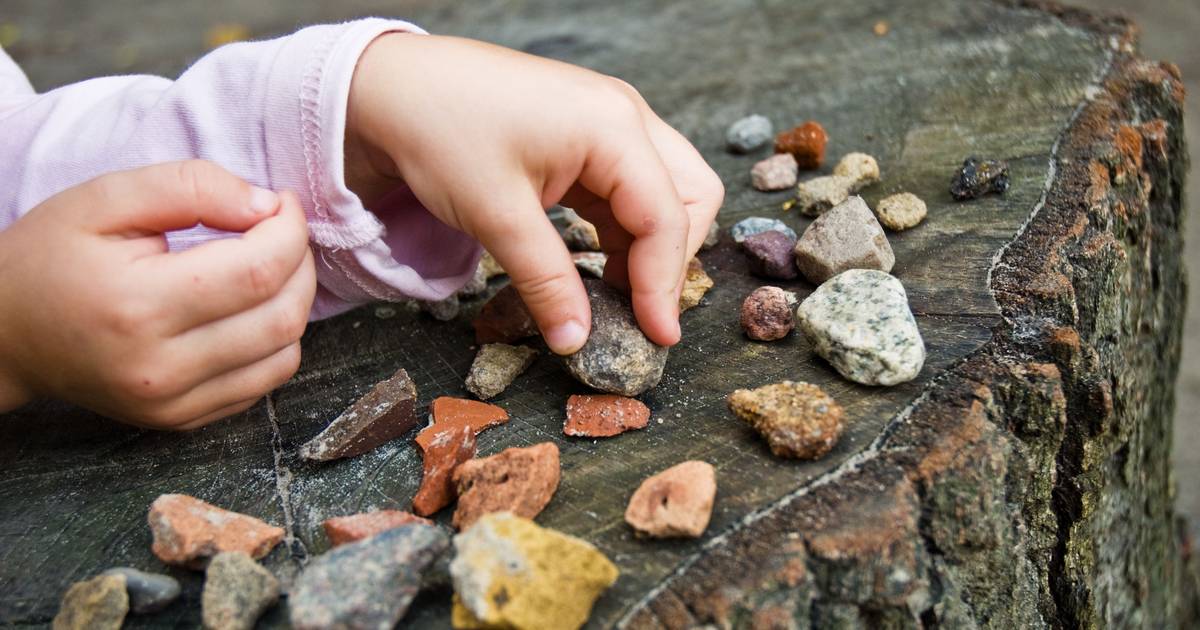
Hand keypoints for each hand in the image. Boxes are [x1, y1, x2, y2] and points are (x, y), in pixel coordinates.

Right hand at [0, 161, 316, 428]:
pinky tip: (249, 308)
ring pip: (286, 355)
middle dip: (301, 262)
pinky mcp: (181, 421)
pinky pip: (265, 383)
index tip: (280, 202)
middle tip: (281, 230)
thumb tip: (265, 206)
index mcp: (139, 306)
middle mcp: (161, 368)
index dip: (290, 229)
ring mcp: (173, 405)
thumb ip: (189, 187)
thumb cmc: (51, 257)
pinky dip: (275, 341)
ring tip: (267, 266)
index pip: (260, 270)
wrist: (5, 334)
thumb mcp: (104, 198)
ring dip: (295, 302)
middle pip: (283, 315)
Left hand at [345, 34, 723, 353]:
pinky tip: (595, 264)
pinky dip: (622, 229)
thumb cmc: (439, 132)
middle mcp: (624, 116)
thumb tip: (576, 341)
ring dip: (647, 246)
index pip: (667, 218)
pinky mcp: (586, 133)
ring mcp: (607, 120)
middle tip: (638, 313)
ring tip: (614, 297)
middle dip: (671, 258)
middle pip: (689, 196)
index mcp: (613, 127)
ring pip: (663, 191)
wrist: (389, 85)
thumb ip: (547, 283)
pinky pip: (628, 187)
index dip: (664, 285)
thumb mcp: (496, 217)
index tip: (655, 339)